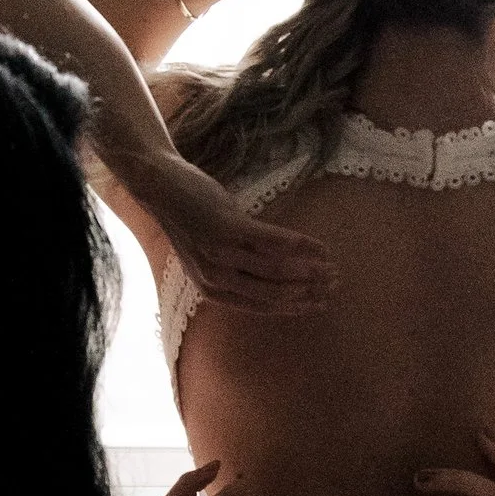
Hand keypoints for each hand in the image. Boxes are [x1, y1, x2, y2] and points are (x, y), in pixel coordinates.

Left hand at [142, 149, 335, 317]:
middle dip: (307, 291)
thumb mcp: (208, 256)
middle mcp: (216, 277)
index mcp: (212, 290)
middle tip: (333, 285)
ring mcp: (221, 253)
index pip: (262, 307)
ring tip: (331, 267)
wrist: (161, 188)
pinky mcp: (227, 227)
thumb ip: (236, 271)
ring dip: (308, 270)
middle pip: (273, 292)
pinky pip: (271, 241)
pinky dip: (299, 245)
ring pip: (275, 270)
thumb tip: (276, 279)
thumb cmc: (190, 220)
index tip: (319, 304)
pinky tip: (318, 247)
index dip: (294, 307)